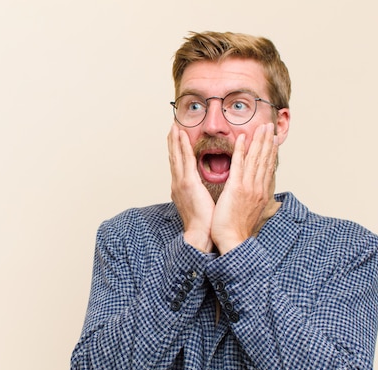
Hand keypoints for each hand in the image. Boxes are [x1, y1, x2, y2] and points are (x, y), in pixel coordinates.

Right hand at [167, 123, 214, 252]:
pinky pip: (184, 160)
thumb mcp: (201, 205)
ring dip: (175, 140)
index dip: (176, 152)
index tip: (176, 140)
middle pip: (173, 158)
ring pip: (176, 156)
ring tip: (174, 126)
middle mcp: (178, 184)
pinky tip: (181, 135)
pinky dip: (182, 146)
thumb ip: (200, 194)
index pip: (178, 166)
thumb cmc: (204, 224)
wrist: (200, 234)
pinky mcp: (187, 183)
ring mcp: (181, 183)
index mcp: (181, 189)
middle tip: (172, 127)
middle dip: (172, 142)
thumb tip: (205, 189)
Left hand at [211, 123, 278, 253]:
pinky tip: (242, 138)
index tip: (274, 139)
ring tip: (262, 127)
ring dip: (259, 141)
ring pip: (255, 159)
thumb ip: (253, 201)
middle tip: (270, 126)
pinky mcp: (236, 188)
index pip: (268, 168)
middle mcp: (258, 188)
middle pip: (265, 160)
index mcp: (261, 193)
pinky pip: (239, 165)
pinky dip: (241, 150)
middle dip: (268, 141)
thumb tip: (257, 196)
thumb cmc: (237, 230)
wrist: (233, 241)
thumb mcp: (250, 213)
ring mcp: (248, 187)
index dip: (271, 152)